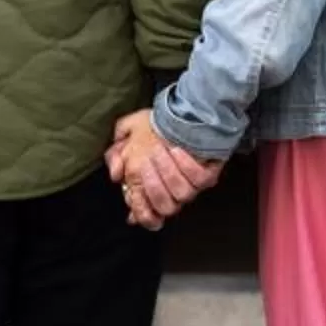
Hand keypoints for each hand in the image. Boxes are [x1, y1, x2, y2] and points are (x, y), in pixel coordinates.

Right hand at [108, 110, 222, 228]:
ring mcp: (192, 184)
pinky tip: (177, 150)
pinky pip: (200, 179)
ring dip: (169, 172)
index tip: (137, 198)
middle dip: (154, 186)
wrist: (184, 109)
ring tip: (162, 150)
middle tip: (146, 162)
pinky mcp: (209, 174)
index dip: (143, 214)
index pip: (148, 215)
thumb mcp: (128, 133)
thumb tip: (117, 176)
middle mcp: (173, 190)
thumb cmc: (156, 124)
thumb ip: (116, 154)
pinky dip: (188, 166)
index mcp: (152, 188)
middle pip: (166, 207)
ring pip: (183, 194)